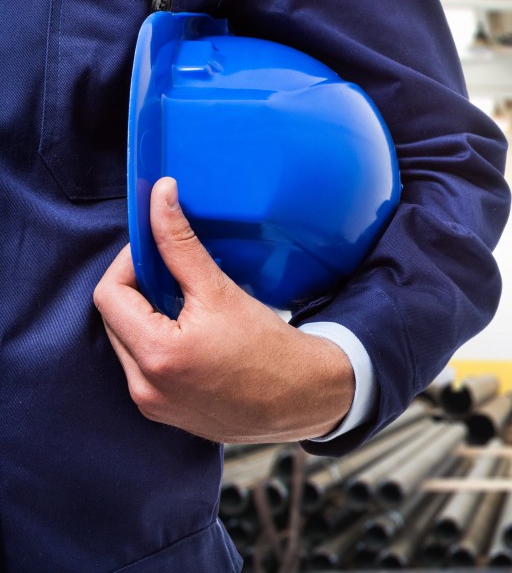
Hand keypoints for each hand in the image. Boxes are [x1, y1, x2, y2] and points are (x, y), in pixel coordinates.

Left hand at [94, 177, 353, 442]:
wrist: (302, 398)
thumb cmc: (270, 348)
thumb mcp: (222, 291)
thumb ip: (180, 243)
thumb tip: (160, 197)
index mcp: (158, 355)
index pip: (109, 295)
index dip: (129, 264)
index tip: (156, 252)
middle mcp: (146, 387)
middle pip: (114, 320)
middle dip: (138, 291)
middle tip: (174, 276)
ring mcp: (153, 405)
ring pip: (128, 345)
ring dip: (146, 319)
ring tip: (186, 308)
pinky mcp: (164, 413)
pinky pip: (143, 369)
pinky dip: (158, 345)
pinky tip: (191, 337)